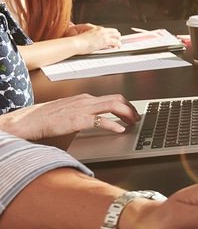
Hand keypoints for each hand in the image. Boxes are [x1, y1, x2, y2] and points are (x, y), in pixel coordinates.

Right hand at [0, 93, 139, 139]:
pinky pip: (100, 121)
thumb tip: (94, 121)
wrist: (29, 120)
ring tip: (133, 123)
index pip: (111, 98)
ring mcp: (82, 108)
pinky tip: (120, 130)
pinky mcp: (78, 119)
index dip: (125, 105)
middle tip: (137, 118)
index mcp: (85, 98)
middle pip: (117, 99)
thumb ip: (83, 114)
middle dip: (130, 108)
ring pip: (113, 106)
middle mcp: (86, 100)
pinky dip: (113, 125)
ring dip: (126, 114)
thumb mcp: (70, 113)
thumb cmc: (46, 119)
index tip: (132, 112)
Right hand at [73, 25, 121, 52]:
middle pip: (114, 31)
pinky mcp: (105, 41)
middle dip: (117, 36)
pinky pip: (116, 42)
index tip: (112, 38)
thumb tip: (91, 43)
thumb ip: (91, 38)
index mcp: (96, 29)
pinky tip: (119, 47)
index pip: (108, 30)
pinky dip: (119, 44)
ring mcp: (104, 35)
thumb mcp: (86, 38)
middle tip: (117, 41)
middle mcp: (101, 30)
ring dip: (119, 40)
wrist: (76, 43)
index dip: (111, 34)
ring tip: (119, 45)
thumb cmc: (78, 42)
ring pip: (117, 35)